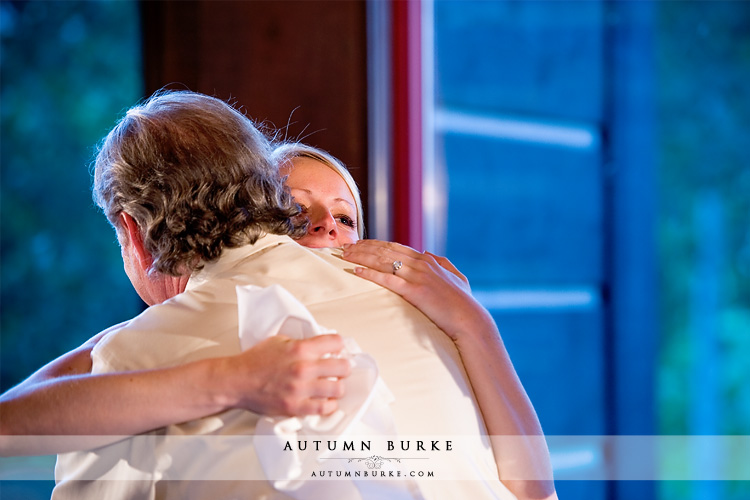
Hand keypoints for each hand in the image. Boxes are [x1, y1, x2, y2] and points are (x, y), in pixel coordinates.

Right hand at [219, 334, 350, 416]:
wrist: (236, 381)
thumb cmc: (254, 361)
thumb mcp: (279, 341)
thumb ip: (301, 343)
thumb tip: (320, 345)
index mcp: (300, 349)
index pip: (336, 343)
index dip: (339, 346)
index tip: (337, 350)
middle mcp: (303, 368)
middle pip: (342, 367)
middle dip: (343, 367)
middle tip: (339, 369)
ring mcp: (300, 389)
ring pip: (337, 389)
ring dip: (337, 387)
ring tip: (332, 386)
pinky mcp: (295, 406)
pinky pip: (323, 408)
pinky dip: (329, 405)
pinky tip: (326, 400)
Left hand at [341, 240, 492, 341]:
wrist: (469, 319)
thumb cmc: (464, 302)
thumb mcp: (456, 276)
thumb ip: (443, 263)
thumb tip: (428, 252)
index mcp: (428, 260)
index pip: (395, 247)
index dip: (375, 243)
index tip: (360, 243)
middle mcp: (421, 263)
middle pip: (385, 250)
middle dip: (362, 247)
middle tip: (344, 246)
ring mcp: (417, 276)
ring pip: (382, 261)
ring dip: (361, 257)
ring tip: (344, 255)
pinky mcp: (414, 291)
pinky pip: (387, 279)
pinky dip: (370, 274)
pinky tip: (356, 271)